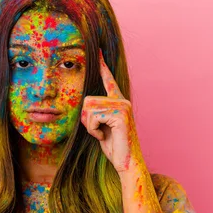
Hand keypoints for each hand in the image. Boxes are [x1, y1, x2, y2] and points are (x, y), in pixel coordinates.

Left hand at [80, 49, 141, 173]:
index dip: (102, 65)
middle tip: (98, 131)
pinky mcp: (121, 114)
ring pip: (88, 108)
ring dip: (90, 126)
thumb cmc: (114, 147)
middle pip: (87, 100)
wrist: (127, 163)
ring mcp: (123, 106)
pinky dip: (93, 130)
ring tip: (103, 134)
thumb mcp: (100, 127)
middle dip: (86, 119)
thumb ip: (95, 114)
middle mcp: (122, 100)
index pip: (108, 80)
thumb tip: (85, 105)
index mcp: (118, 102)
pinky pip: (93, 117)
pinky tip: (105, 136)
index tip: (97, 50)